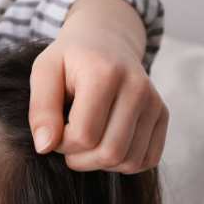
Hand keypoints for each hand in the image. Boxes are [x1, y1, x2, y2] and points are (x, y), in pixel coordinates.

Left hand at [28, 0, 168, 173]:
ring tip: (86, 140)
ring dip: (99, 163)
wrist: (106, 40)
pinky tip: (105, 144)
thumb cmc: (70, 60)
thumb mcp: (44, 73)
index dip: (61, 143)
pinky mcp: (162, 115)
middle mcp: (137, 88)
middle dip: (80, 158)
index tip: (55, 128)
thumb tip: (45, 147)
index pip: (83, 136)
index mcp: (105, 74)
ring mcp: (154, 103)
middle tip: (68, 139)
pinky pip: (146, 160)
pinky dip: (122, 162)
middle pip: (109, 153)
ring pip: (129, 162)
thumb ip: (41, 110)